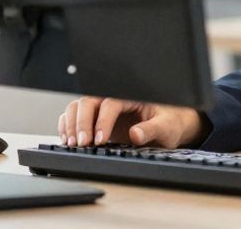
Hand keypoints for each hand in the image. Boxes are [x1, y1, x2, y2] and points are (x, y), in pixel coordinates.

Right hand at [58, 96, 207, 147]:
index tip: (99, 139)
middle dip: (82, 122)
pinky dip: (68, 126)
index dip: (103, 121)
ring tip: (72, 144)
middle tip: (81, 144)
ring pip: (78, 107)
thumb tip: (135, 134)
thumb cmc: (171, 122)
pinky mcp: (96, 120)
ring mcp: (103, 109)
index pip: (110, 103)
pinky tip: (68, 140)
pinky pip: (75, 117)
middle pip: (89, 102)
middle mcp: (114, 99)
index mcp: (131, 95)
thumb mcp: (167, 126)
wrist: (172, 125)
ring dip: (71, 124)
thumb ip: (152, 129)